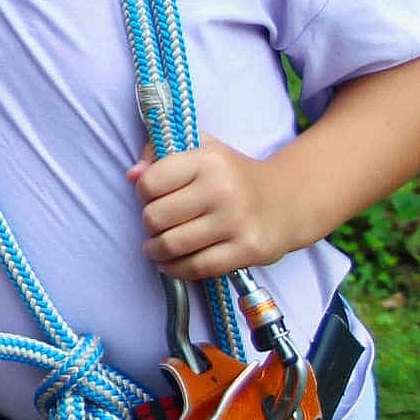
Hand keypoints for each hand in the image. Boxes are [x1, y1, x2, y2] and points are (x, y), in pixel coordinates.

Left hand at [128, 134, 300, 280]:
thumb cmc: (232, 175)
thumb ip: (159, 153)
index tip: (153, 198)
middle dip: (149, 225)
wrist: (288, 201)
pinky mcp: (248, 250)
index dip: (144, 194)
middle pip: (156, 217)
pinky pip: (198, 267)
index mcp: (208, 160)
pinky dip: (176, 269)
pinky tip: (171, 263)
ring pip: (172, 245)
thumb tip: (132, 175)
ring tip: (157, 247)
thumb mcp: (200, 150)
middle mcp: (223, 189)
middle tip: (156, 226)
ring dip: (156, 250)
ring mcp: (237, 221)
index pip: (150, 183)